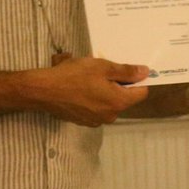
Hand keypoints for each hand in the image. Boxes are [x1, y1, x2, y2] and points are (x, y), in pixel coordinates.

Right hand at [31, 54, 151, 126]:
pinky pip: (95, 108)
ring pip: (108, 102)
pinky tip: (78, 89)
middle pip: (123, 98)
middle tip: (101, 70)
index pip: (141, 93)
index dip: (137, 80)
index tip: (125, 70)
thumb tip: (145, 73)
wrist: (43, 90)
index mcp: (118, 102)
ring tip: (86, 78)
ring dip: (103, 91)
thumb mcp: (102, 67)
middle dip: (116, 84)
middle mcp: (110, 115)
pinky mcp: (83, 121)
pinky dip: (91, 98)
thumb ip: (126, 71)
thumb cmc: (74, 75)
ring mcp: (96, 121)